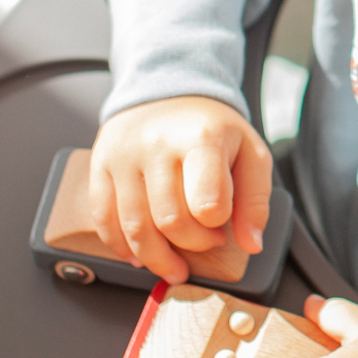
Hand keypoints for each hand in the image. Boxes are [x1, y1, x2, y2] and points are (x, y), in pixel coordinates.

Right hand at [90, 96, 271, 282]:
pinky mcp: (101, 165)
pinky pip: (104, 219)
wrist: (169, 91)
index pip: (207, 204)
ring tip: (174, 265)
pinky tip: (139, 255)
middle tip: (204, 240)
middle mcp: (157, 145)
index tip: (222, 225)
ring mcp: (124, 155)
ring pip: (135, 227)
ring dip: (157, 259)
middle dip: (193, 244)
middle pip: (171, 221)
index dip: (217, 226)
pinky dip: (122, 247)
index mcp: (202, 139)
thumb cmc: (213, 128)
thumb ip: (255, 201)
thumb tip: (252, 244)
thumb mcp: (251, 153)